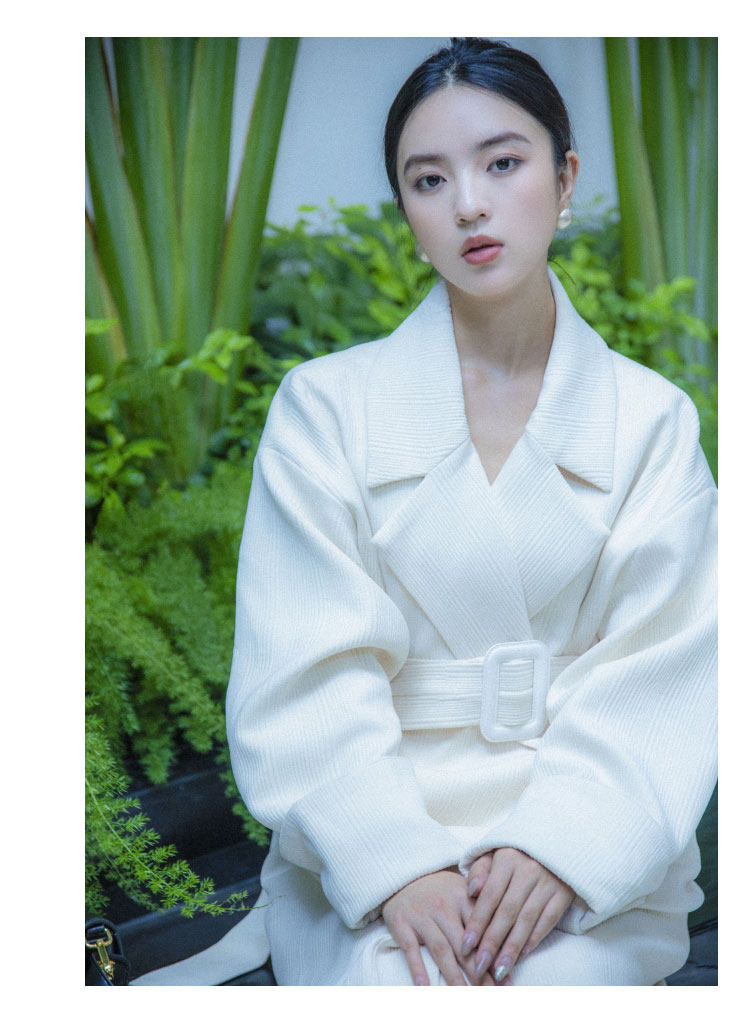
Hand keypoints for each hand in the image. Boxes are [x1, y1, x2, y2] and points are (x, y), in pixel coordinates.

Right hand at [382, 869, 496, 985]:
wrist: (403, 875)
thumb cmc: (439, 889)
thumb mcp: (461, 890)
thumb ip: (482, 911)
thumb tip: (505, 941)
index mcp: (462, 897)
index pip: (481, 930)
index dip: (494, 956)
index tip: (505, 979)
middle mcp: (443, 906)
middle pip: (463, 945)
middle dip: (478, 973)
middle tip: (489, 994)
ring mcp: (422, 915)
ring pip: (441, 950)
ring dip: (453, 976)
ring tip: (464, 996)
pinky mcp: (401, 923)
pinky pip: (410, 949)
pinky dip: (418, 968)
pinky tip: (425, 986)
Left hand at [461, 848, 574, 982]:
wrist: (558, 839)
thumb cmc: (518, 850)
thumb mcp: (495, 851)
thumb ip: (480, 870)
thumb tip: (471, 891)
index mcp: (507, 858)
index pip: (489, 896)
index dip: (477, 922)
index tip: (465, 945)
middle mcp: (528, 870)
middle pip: (507, 912)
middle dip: (491, 942)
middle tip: (479, 966)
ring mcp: (548, 882)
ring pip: (527, 920)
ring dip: (512, 948)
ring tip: (498, 970)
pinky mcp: (563, 893)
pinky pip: (548, 920)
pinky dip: (534, 939)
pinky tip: (522, 955)